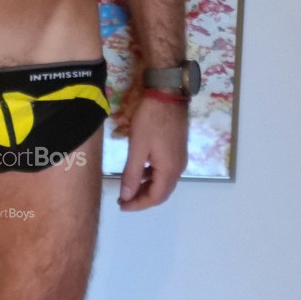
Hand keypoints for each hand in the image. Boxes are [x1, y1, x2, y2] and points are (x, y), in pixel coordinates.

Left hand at [118, 95, 188, 210]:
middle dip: (142, 199)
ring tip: (128, 188)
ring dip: (146, 188)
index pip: (155, 198)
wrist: (167, 94)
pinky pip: (165, 171)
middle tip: (123, 200)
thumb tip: (126, 196)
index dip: (137, 205)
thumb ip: (132, 175)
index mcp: (169, 170)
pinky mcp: (177, 150)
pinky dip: (152, 176)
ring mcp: (180, 159)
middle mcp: (179, 168)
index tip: (120, 205)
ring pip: (163, 182)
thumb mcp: (137, 148)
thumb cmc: (150, 120)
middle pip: (161, 193)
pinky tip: (140, 171)